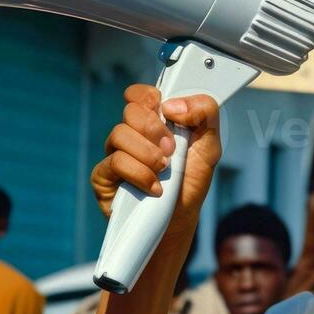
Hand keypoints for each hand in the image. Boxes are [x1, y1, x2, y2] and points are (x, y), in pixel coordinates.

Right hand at [91, 85, 220, 235]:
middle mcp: (130, 135)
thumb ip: (204, 113)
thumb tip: (172, 105)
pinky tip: (154, 188)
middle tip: (171, 150)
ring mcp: (114, 154)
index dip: (148, 96)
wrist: (180, 219)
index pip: (138, 95)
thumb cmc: (191, 181)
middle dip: (155, 130)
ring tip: (163, 170)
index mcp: (153, 122)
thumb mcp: (210, 146)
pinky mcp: (103, 177)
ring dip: (148, 154)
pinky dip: (140, 174)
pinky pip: (115, 162)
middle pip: (131, 111)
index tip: (166, 112)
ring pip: (120, 134)